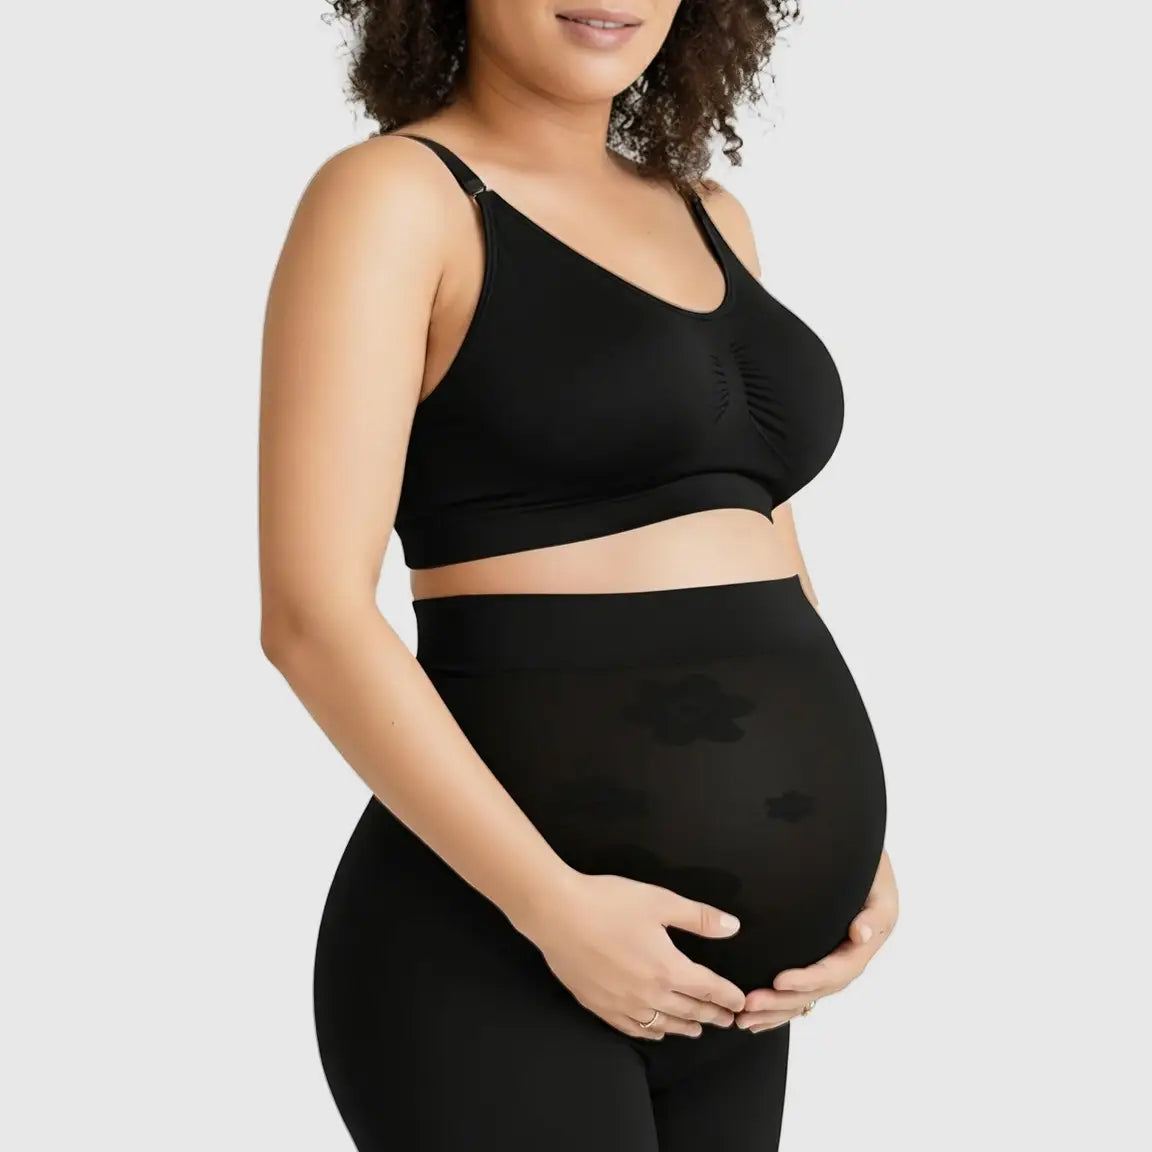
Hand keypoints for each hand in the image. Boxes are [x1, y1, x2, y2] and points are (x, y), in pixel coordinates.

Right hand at [516, 870, 746, 1039]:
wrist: (557, 913)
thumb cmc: (609, 902)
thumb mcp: (659, 901)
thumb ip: (698, 917)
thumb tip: (732, 927)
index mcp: (668, 968)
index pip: (708, 988)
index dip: (727, 996)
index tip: (740, 1003)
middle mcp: (649, 994)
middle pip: (689, 1010)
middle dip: (712, 1015)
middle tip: (728, 1021)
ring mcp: (623, 1004)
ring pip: (663, 1023)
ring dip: (684, 1027)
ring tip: (697, 1029)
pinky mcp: (600, 1006)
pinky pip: (633, 1028)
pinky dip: (650, 1032)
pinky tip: (655, 1031)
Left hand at [735, 849, 898, 1031]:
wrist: (862, 861)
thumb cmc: (868, 868)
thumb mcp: (879, 885)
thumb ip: (872, 913)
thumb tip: (860, 936)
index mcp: (862, 947)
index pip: (834, 972)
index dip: (807, 980)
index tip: (778, 981)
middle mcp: (848, 960)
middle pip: (815, 991)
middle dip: (783, 1001)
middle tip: (749, 1004)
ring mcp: (833, 962)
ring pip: (806, 997)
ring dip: (776, 1011)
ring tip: (744, 1019)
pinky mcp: (818, 960)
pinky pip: (801, 992)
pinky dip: (780, 1007)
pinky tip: (756, 1019)